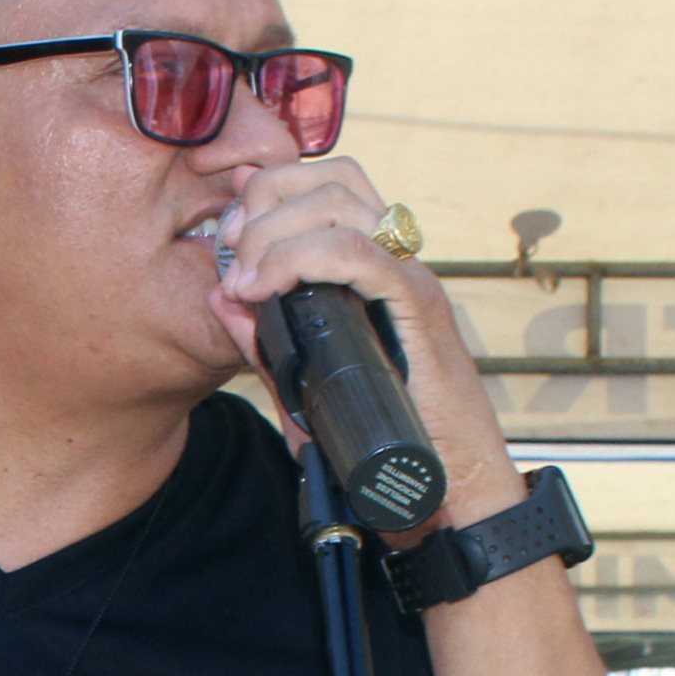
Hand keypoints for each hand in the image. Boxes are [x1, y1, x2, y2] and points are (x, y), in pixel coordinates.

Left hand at [210, 155, 517, 539]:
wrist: (452, 497)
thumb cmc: (385, 450)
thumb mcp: (306, 394)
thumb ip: (265, 347)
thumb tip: (222, 300)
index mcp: (370, 274)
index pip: (326, 189)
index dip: (270, 194)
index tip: (228, 241)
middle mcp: (394, 265)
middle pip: (332, 178)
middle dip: (266, 202)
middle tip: (230, 254)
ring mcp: (410, 283)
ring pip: (343, 203)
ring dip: (276, 229)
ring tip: (244, 278)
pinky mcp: (420, 310)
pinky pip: (361, 253)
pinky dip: (303, 257)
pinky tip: (266, 288)